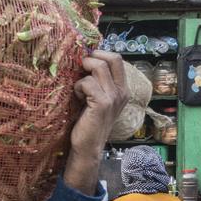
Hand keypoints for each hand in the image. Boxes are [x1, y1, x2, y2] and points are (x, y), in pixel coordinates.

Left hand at [62, 50, 127, 194]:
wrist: (88, 146)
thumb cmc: (88, 122)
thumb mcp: (97, 99)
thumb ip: (97, 82)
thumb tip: (84, 60)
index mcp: (122, 89)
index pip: (117, 59)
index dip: (100, 54)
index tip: (85, 60)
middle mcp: (122, 91)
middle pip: (112, 58)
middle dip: (93, 57)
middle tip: (80, 67)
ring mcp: (114, 97)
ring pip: (98, 68)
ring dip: (83, 75)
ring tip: (78, 89)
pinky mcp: (102, 103)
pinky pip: (88, 82)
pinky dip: (79, 86)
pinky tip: (77, 98)